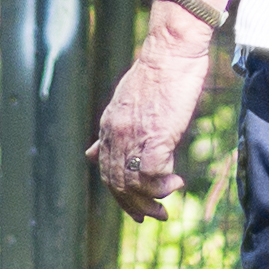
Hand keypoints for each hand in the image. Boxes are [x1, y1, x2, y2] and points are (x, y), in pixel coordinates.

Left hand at [90, 14, 214, 213]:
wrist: (172, 52)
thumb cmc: (159, 74)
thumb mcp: (125, 103)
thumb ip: (112, 130)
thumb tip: (93, 154)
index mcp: (109, 126)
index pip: (106, 171)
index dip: (120, 196)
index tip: (137, 209)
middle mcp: (116, 134)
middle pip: (116, 184)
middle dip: (135, 207)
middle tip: (156, 216)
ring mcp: (133, 136)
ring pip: (132, 184)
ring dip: (152, 201)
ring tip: (168, 203)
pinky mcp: (155, 136)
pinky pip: (151, 175)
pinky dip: (163, 186)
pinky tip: (176, 183)